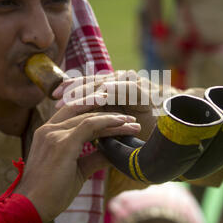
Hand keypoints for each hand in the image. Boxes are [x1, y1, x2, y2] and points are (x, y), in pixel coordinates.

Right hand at [14, 93, 140, 222]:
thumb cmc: (50, 193)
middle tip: (129, 118)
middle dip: (107, 112)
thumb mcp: (76, 171)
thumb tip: (114, 154)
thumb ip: (93, 158)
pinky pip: (90, 125)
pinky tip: (123, 124)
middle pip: (82, 112)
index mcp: (47, 134)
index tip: (114, 115)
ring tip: (132, 123)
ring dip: (113, 119)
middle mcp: (49, 129)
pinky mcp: (63, 143)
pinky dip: (108, 122)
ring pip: (89, 118)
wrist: (31, 207)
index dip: (94, 111)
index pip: (73, 113)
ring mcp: (54, 134)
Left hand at [51, 71, 172, 140]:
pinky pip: (127, 87)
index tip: (54, 98)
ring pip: (107, 83)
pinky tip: (102, 94)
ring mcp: (131, 84)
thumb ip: (94, 127)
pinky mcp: (144, 90)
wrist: (168, 140)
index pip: (87, 87)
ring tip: (76, 98)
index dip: (70, 91)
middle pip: (93, 82)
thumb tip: (70, 129)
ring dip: (91, 90)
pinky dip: (115, 90)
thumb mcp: (110, 132)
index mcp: (110, 92)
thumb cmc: (135, 139)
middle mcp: (119, 84)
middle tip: (59, 98)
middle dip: (75, 90)